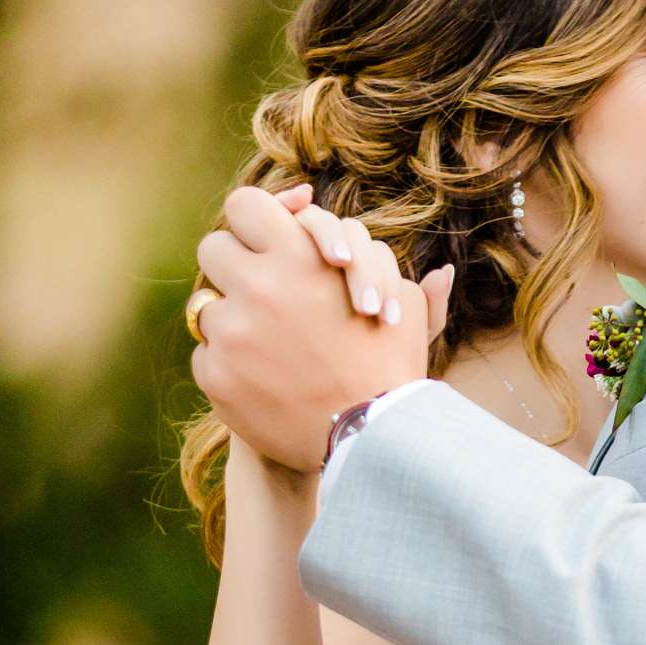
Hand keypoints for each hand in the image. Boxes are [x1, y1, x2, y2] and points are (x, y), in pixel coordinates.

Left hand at [191, 185, 452, 472]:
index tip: (261, 242)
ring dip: (232, 319)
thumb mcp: (405, 310)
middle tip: (254, 289)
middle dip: (234, 267)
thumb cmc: (392, 369)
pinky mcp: (217, 374)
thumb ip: (395, 279)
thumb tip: (439, 270)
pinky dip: (228, 364)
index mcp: (300, 254)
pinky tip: (261, 379)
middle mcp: (259, 285)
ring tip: (265, 344)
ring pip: (207, 306)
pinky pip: (206, 354)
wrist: (370, 438)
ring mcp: (232, 331)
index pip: (244, 206)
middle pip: (213, 249)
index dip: (252, 222)